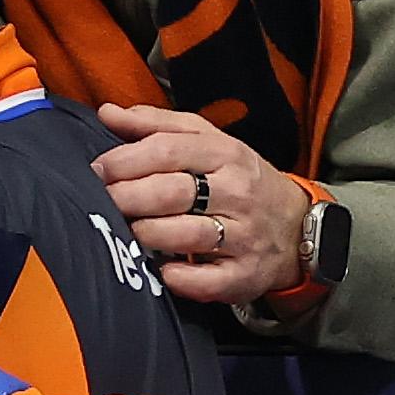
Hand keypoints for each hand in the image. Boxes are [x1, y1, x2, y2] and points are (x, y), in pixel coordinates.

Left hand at [90, 104, 309, 305]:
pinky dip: (177, 277)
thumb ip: (157, 126)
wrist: (298, 227)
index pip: (166, 151)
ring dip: (145, 234)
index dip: (123, 161)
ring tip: (128, 231)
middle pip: (170, 193)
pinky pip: (205, 280)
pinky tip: (160, 269)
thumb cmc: (237, 180)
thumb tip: (107, 113)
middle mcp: (237, 193)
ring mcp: (243, 236)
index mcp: (225, 154)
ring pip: (184, 235)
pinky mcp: (244, 275)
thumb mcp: (207, 142)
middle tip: (103, 202)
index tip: (97, 171)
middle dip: (126, 197)